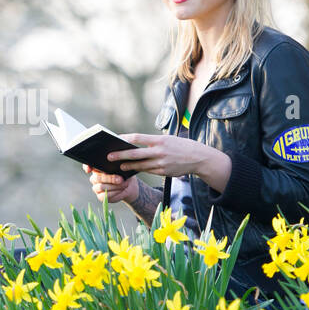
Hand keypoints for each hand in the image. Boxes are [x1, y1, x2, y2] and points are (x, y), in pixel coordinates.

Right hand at [83, 162, 139, 205]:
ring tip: (124, 184)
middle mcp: (95, 177)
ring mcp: (96, 187)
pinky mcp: (100, 196)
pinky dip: (115, 193)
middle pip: (97, 178)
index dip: (86, 167)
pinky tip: (121, 190)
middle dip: (110, 178)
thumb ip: (117, 166)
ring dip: (114, 186)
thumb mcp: (122, 168)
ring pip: (101, 187)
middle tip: (120, 179)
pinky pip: (105, 195)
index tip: (89, 170)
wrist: (129, 185)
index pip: (87, 166)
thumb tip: (117, 165)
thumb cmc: (124, 174)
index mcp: (97, 168)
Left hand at [106, 133, 221, 179]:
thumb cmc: (181, 146)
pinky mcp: (163, 172)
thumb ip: (153, 142)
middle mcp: (160, 151)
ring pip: (140, 165)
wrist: (199, 158)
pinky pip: (149, 171)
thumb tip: (136, 145)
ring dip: (128, 166)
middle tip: (110, 157)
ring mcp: (161, 163)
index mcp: (160, 140)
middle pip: (135, 154)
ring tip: (119, 166)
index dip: (125, 139)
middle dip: (121, 156)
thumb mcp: (168, 139)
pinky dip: (140, 170)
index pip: (138, 137)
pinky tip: (133, 170)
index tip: (116, 139)